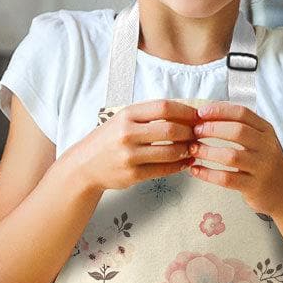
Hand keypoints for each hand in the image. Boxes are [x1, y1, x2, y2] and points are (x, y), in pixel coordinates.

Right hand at [64, 99, 197, 195]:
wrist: (84, 166)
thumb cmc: (109, 139)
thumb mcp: (123, 119)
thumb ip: (149, 115)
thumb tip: (186, 114)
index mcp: (126, 115)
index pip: (164, 107)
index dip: (185, 111)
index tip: (197, 116)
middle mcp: (127, 134)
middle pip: (170, 130)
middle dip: (190, 132)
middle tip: (198, 134)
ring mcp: (129, 156)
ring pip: (170, 152)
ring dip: (187, 150)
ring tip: (193, 148)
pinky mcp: (132, 175)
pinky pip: (164, 170)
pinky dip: (179, 166)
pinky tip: (185, 162)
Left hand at [188, 102, 282, 217]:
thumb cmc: (266, 164)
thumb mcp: (261, 142)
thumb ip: (241, 129)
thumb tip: (206, 117)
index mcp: (266, 131)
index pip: (242, 113)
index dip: (219, 111)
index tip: (200, 112)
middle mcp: (267, 147)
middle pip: (237, 131)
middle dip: (211, 129)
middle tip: (194, 131)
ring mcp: (262, 168)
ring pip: (231, 156)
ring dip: (207, 151)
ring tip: (192, 149)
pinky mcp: (254, 187)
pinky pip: (227, 179)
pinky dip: (207, 174)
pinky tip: (195, 170)